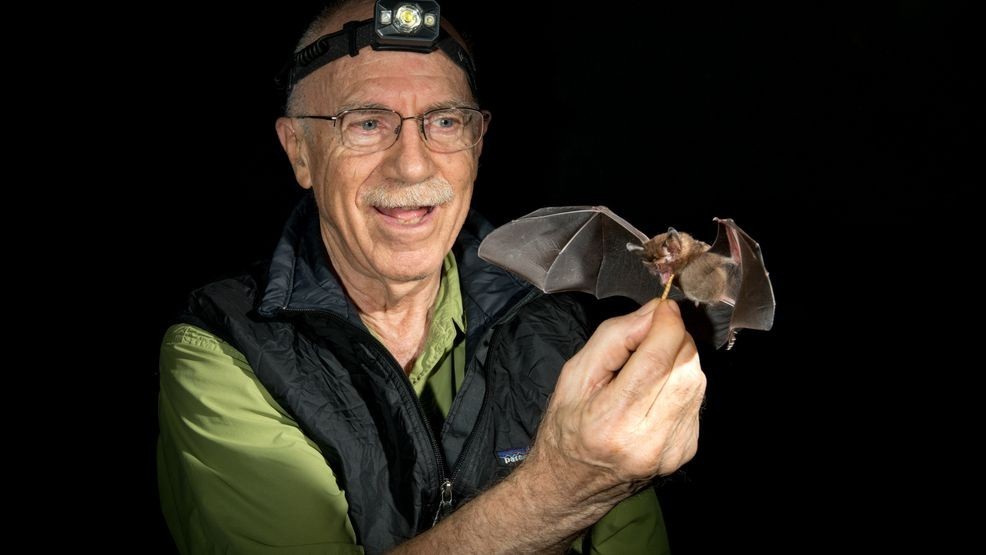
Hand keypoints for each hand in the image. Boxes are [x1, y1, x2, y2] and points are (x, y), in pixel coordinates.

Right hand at [393, 299, 704, 553]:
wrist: (569, 486)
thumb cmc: (565, 429)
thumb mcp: (574, 375)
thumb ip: (615, 337)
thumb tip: (655, 311)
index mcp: (612, 420)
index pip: (657, 359)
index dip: (667, 323)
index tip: (661, 307)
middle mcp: (647, 440)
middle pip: (686, 368)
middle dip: (675, 338)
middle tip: (652, 332)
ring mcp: (670, 450)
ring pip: (697, 381)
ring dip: (680, 359)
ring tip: (650, 361)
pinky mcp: (684, 452)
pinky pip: (696, 400)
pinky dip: (681, 383)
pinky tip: (656, 389)